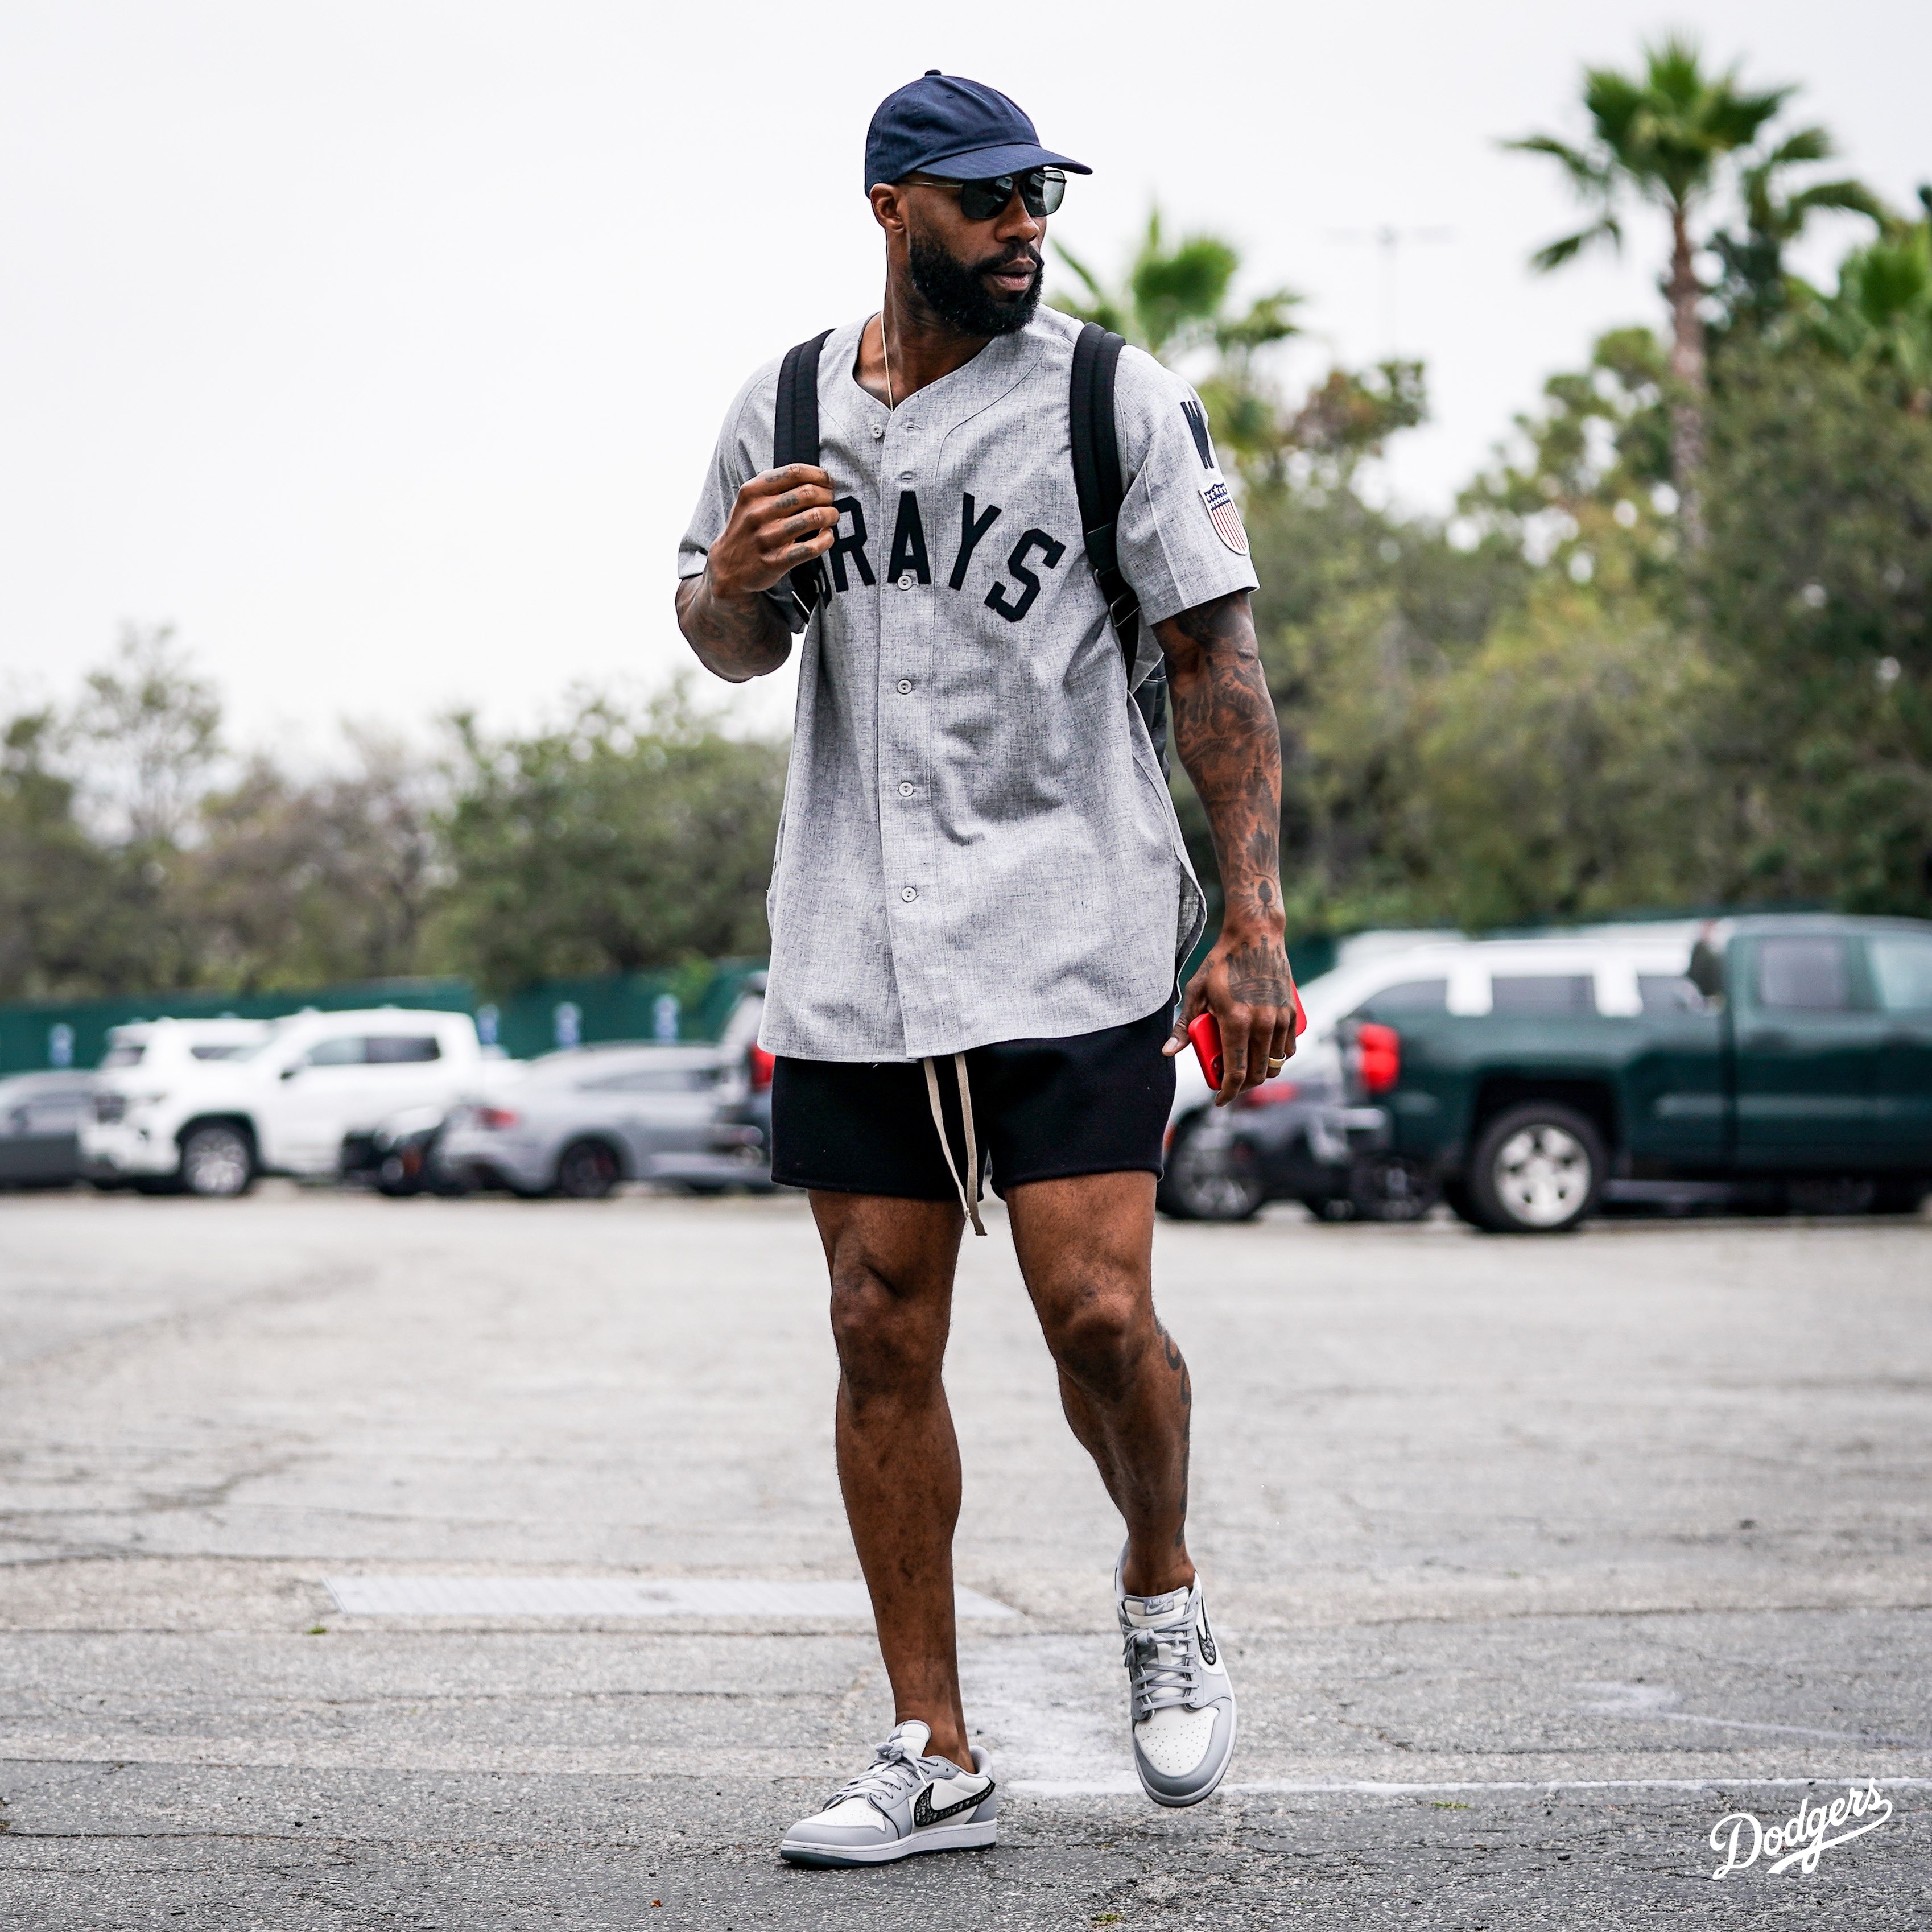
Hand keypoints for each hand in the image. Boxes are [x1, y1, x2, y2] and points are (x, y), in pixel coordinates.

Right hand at [705, 465, 839, 600]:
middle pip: (808, 493)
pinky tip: (827, 536)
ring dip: (831, 515)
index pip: (794, 472)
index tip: (828, 482)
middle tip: (830, 501)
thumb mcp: (749, 500)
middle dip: (827, 495)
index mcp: (752, 492)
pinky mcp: (776, 561)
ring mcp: (767, 538)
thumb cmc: (746, 528)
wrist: (728, 567)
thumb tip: (815, 478)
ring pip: (814, 518)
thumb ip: (775, 486)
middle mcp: (758, 512)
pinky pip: (812, 547)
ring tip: (831, 517)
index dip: (819, 475)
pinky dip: (826, 539)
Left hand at [1162, 924, 1296, 1105]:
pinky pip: (1288, 1049)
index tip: (1219, 1100)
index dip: (1227, 1093)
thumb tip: (1168, 1053)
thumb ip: (1183, 1026)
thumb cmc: (1221, 964)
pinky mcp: (1292, 1013)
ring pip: (1274, 1064)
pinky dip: (1276, 1058)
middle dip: (1242, 1087)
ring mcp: (1280, 1019)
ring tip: (1245, 1071)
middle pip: (1257, 1074)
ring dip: (1260, 1074)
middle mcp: (1262, 1024)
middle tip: (1230, 1085)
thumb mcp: (1197, 992)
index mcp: (1236, 1021)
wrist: (1256, 937)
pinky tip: (1263, 1055)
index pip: (1235, 1072)